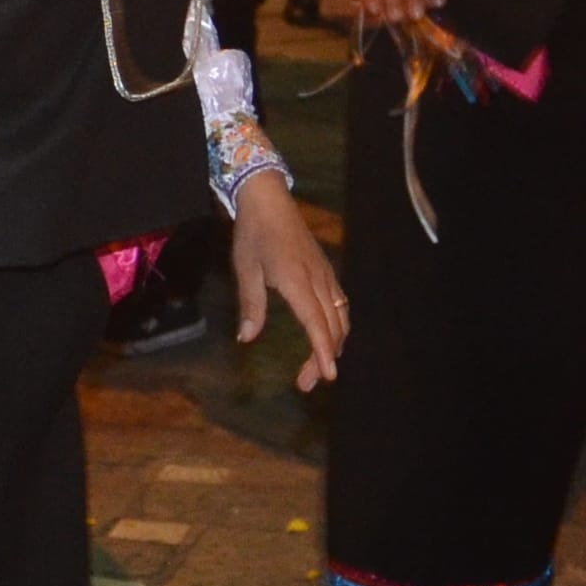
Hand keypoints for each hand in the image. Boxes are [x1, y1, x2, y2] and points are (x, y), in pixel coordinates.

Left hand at [231, 177, 346, 390]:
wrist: (269, 200)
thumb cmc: (254, 234)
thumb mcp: (246, 269)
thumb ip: (251, 305)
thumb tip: (247, 338)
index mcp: (297, 281)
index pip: (316, 324)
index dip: (322, 353)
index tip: (328, 376)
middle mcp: (318, 280)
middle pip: (332, 328)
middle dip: (324, 359)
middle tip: (305, 384)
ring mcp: (325, 275)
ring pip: (340, 317)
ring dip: (332, 345)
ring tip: (316, 368)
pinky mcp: (325, 272)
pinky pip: (339, 304)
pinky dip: (336, 327)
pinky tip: (325, 337)